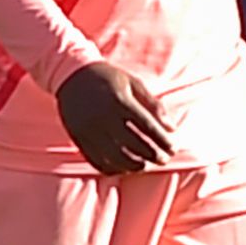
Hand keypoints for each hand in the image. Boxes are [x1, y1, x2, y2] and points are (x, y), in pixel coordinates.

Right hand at [55, 62, 175, 174]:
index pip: (147, 126)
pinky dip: (112, 168)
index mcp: (120, 101)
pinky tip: (124, 168)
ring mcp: (89, 129)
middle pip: (133, 144)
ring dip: (133, 165)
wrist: (71, 76)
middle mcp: (104, 117)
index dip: (162, 140)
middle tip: (164, 160)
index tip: (173, 148)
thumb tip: (172, 128)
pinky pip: (96, 160)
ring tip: (145, 166)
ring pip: (115, 156)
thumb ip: (153, 105)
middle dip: (152, 155)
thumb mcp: (134, 84)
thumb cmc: (109, 79)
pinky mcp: (78, 138)